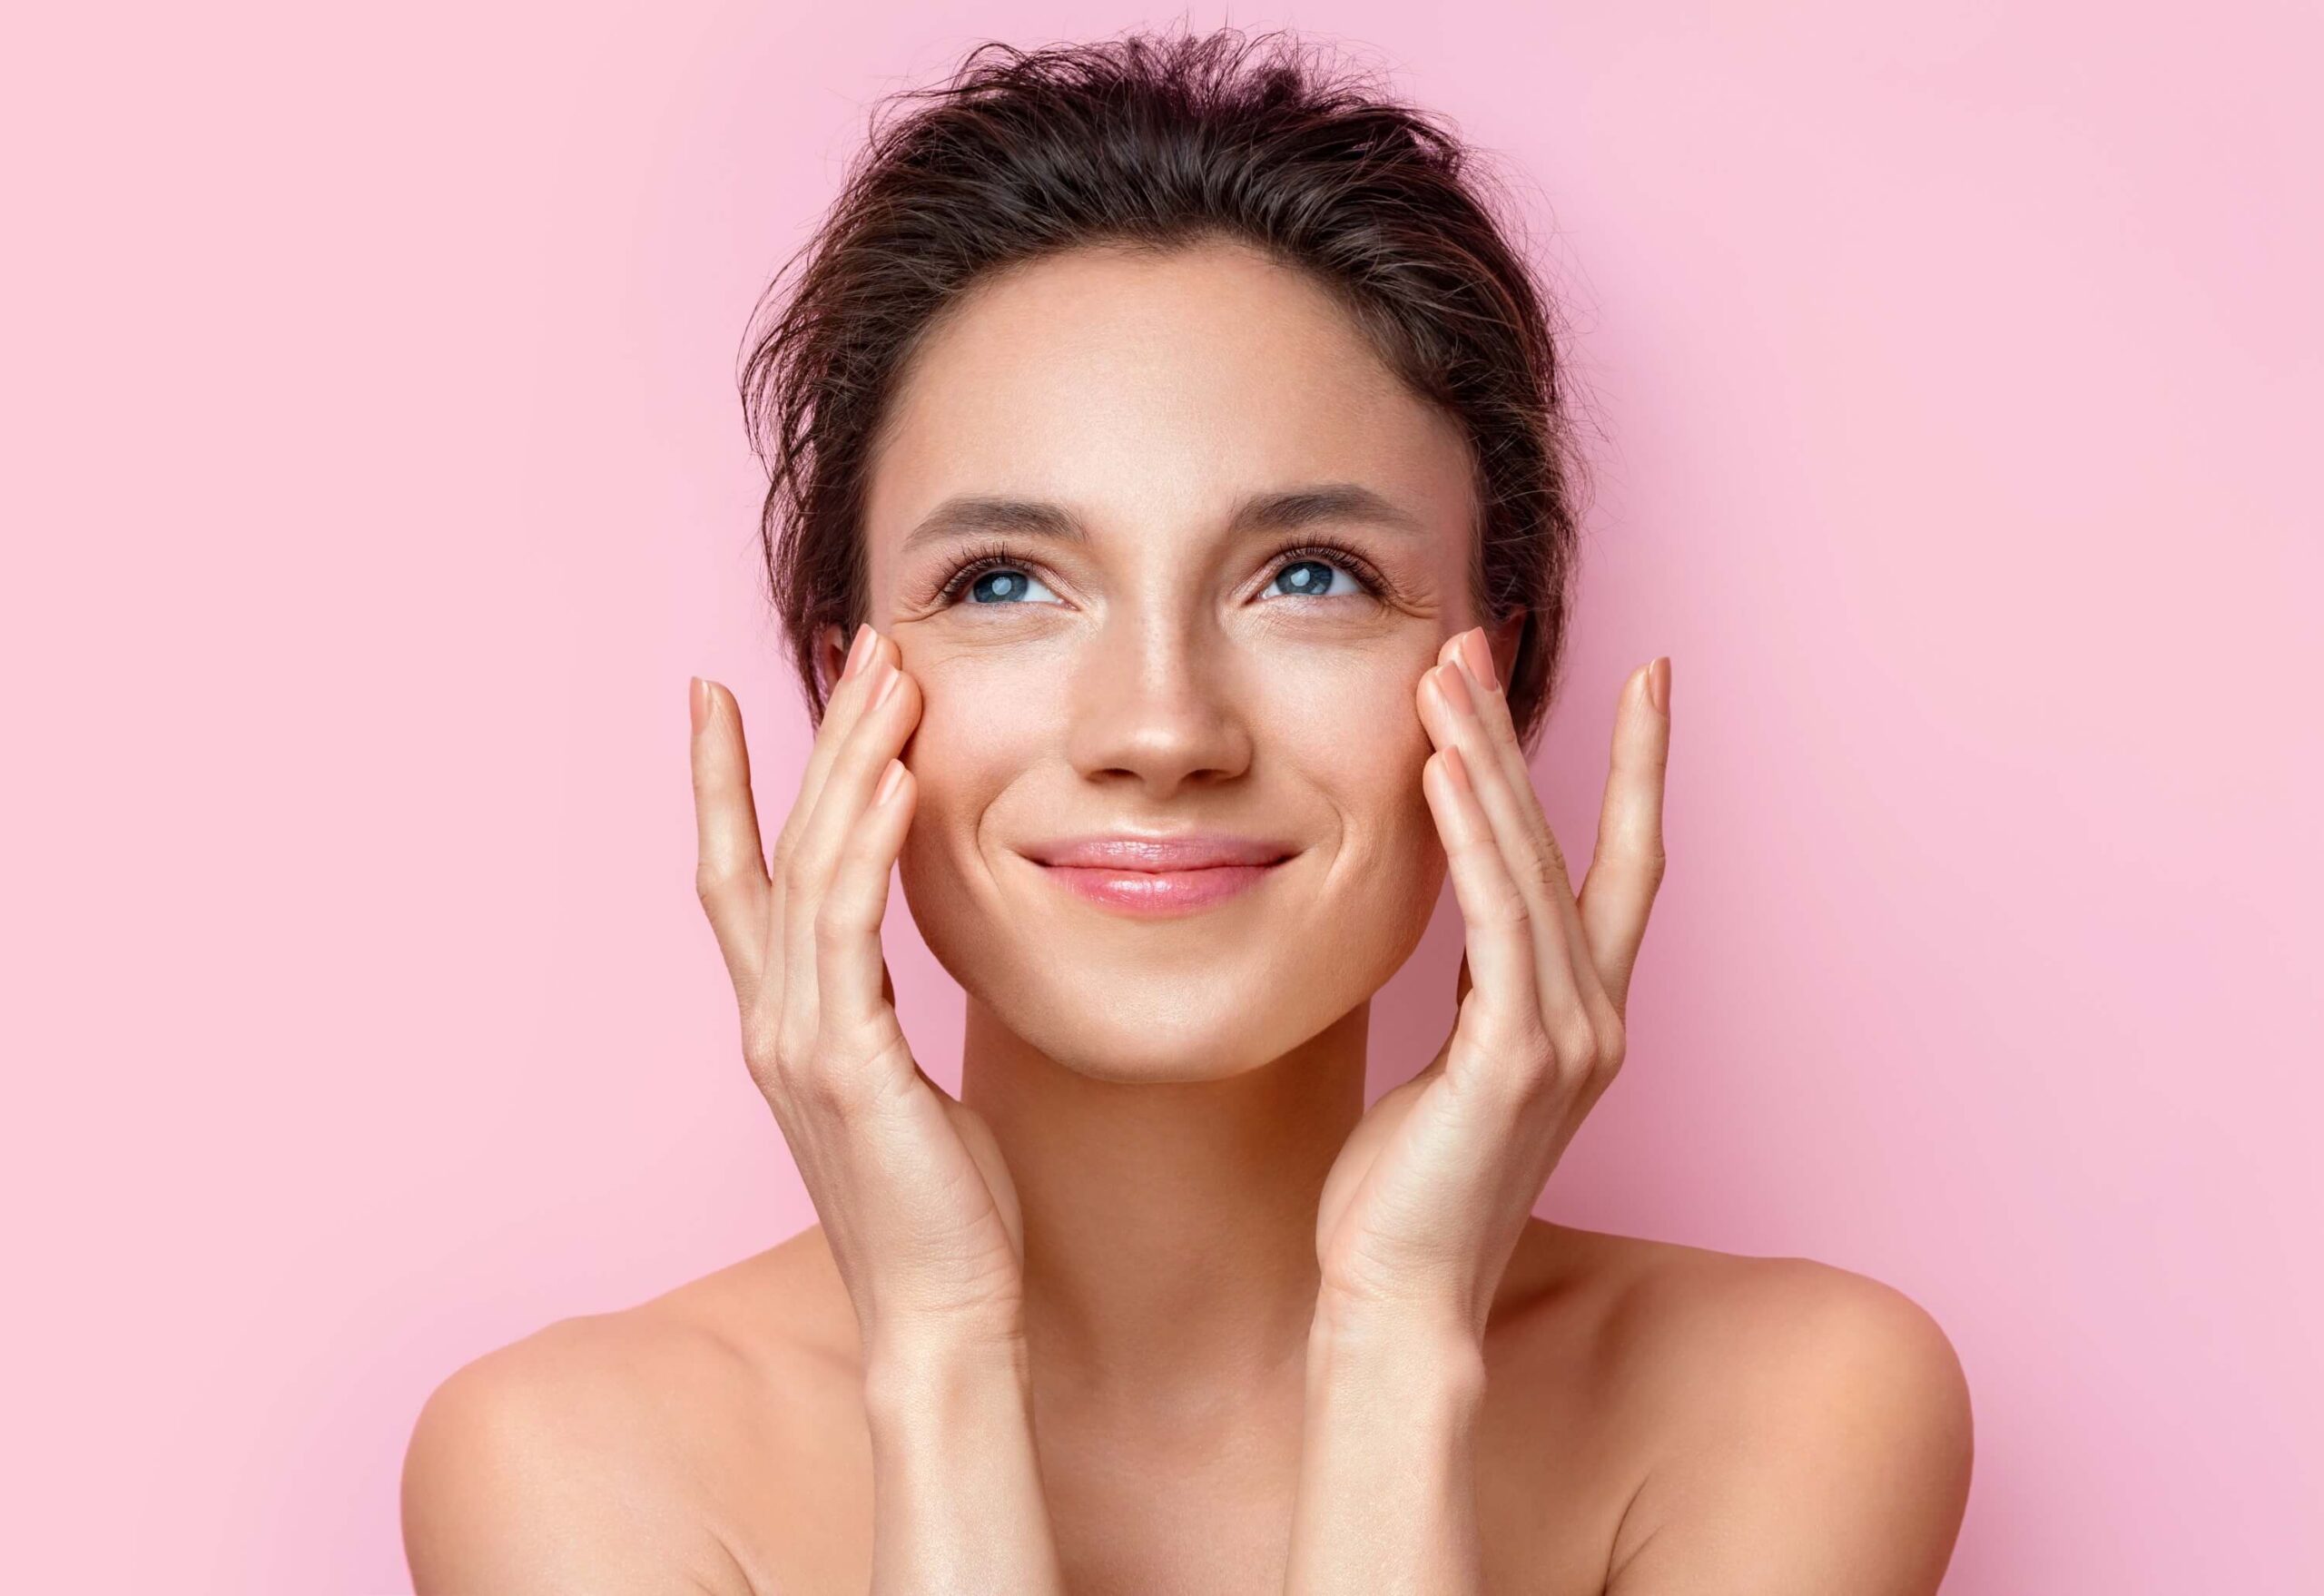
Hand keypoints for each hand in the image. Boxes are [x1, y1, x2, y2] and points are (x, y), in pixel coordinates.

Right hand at [690, 625, 1027, 1351]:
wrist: (939, 1313)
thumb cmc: (941, 1207)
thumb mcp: (905, 1084)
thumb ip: (883, 1011)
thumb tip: (902, 950)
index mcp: (782, 1021)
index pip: (738, 878)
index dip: (724, 784)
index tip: (719, 698)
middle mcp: (771, 1019)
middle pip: (777, 847)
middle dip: (811, 738)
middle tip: (854, 643)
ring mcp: (798, 1039)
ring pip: (809, 868)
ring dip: (846, 762)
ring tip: (885, 674)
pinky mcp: (847, 1063)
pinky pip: (850, 929)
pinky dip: (868, 846)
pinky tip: (895, 778)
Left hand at [1313, 629, 1670, 1339]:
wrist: (1400, 1298)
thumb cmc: (1408, 1191)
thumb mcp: (1453, 1065)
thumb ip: (1477, 987)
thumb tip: (1463, 906)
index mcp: (1586, 1015)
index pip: (1625, 866)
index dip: (1640, 769)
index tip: (1647, 679)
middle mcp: (1595, 1018)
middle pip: (1566, 842)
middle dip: (1517, 736)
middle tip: (1475, 639)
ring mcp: (1564, 1039)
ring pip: (1528, 866)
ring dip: (1483, 763)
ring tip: (1444, 674)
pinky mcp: (1513, 1062)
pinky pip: (1494, 923)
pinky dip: (1471, 839)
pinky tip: (1439, 770)